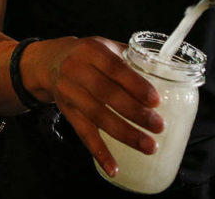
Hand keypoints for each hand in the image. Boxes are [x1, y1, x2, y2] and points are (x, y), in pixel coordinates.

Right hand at [24, 36, 162, 177]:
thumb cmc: (87, 55)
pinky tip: (113, 168)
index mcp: (92, 50)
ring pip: (98, 116)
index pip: (115, 67)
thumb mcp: (105, 46)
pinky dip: (99, 152)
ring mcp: (71, 93)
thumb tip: (164, 72)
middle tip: (158, 126)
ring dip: (125, 134)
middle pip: (107, 94)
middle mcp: (78, 70)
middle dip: (135, 112)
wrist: (49, 62)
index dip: (135, 84)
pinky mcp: (68, 113)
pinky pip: (84, 134)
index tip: (156, 100)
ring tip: (148, 146)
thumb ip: (131, 57)